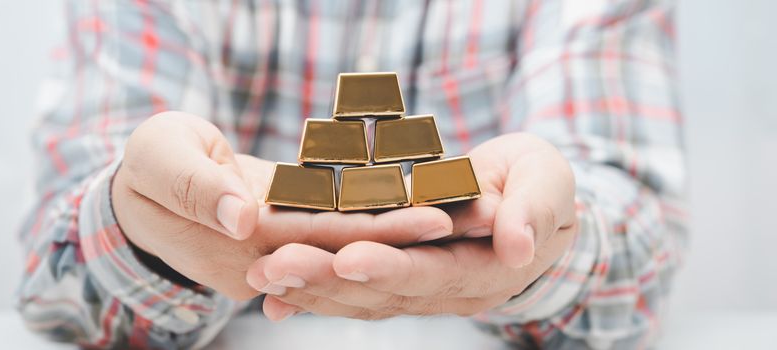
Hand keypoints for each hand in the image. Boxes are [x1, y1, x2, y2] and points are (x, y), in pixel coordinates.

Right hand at [112, 111, 453, 299]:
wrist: (142, 185)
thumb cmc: (142, 167)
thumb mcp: (158, 162)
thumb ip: (198, 189)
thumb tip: (244, 217)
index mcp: (244, 245)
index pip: (325, 242)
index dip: (381, 233)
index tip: (436, 218)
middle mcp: (273, 256)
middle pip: (354, 246)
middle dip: (415, 234)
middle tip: (477, 215)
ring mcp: (284, 246)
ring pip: (356, 238)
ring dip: (408, 226)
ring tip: (466, 207)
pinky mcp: (292, 227)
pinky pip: (343, 221)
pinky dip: (382, 211)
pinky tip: (423, 197)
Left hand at [245, 133, 577, 319]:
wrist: (528, 200)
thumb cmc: (541, 184)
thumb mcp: (549, 185)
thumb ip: (535, 211)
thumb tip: (517, 243)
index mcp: (485, 269)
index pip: (433, 273)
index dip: (392, 267)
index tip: (349, 257)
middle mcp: (446, 291)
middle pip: (382, 292)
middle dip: (327, 280)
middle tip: (275, 266)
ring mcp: (419, 289)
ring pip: (359, 296)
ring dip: (309, 287)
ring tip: (261, 273)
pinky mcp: (397, 277)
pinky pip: (353, 289)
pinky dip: (314, 290)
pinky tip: (273, 290)